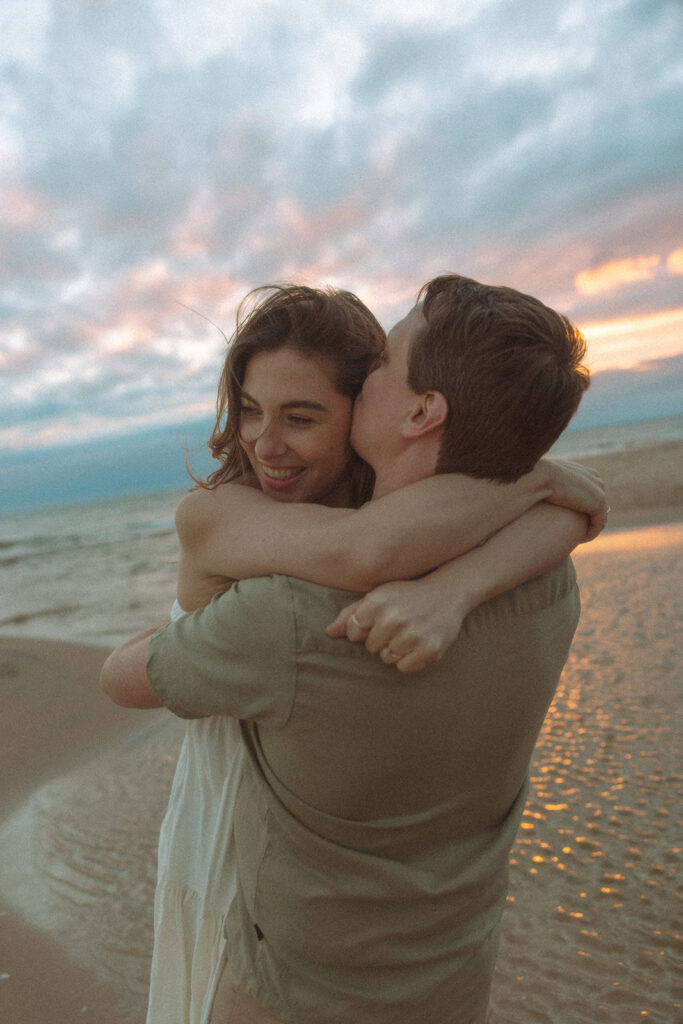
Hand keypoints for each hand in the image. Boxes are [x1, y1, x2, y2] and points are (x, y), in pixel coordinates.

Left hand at [325, 579, 466, 672]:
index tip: (379, 620)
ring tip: (408, 632)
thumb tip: (328, 633)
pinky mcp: (429, 649)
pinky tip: (417, 642)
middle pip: (370, 647)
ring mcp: (412, 634)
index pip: (353, 632)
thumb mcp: (379, 596)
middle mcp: (394, 618)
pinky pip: (404, 667)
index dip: (364, 629)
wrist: (448, 593)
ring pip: (386, 658)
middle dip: (380, 638)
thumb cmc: (407, 595)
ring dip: (394, 649)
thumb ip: (351, 614)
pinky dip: (409, 659)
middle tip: (398, 624)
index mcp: (377, 602)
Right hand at [542, 458, 607, 539]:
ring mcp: (599, 492)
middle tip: (575, 533)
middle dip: (588, 519)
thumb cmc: (536, 476)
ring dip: (589, 528)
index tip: (570, 522)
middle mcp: (596, 480)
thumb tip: (542, 488)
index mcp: (585, 472)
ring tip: (576, 539)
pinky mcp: (598, 504)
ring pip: (598, 516)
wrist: (540, 475)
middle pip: (596, 504)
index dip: (582, 508)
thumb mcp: (543, 478)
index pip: (589, 494)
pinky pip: (598, 525)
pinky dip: (590, 534)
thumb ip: (549, 483)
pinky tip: (578, 541)